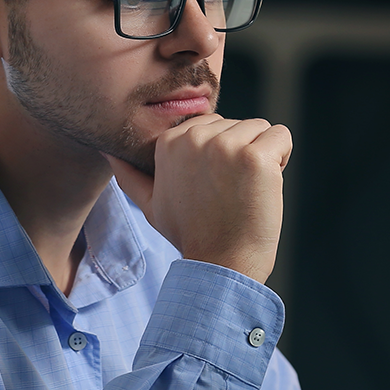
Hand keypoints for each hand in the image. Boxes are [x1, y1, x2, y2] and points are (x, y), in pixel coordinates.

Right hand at [105, 115, 291, 284]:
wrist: (221, 265)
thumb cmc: (190, 235)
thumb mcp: (151, 205)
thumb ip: (130, 176)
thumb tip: (107, 153)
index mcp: (169, 143)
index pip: (212, 125)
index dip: (220, 155)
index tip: (213, 188)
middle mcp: (195, 137)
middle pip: (237, 124)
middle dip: (241, 153)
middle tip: (229, 193)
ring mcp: (226, 146)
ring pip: (260, 129)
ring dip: (262, 156)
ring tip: (246, 191)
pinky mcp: (255, 157)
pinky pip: (281, 136)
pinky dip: (282, 158)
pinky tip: (264, 187)